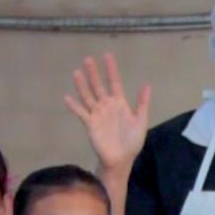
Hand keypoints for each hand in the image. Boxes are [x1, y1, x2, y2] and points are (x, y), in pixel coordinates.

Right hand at [65, 52, 150, 171]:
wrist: (122, 159)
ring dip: (82, 85)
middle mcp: (107, 106)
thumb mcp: (140, 121)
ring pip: (88, 96)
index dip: (111, 70)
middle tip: (87, 59)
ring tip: (76, 73)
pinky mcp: (90, 124)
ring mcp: (97, 114)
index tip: (106, 55)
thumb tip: (147, 85)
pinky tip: (67, 97)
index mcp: (120, 104)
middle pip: (99, 86)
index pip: (114, 82)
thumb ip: (142, 103)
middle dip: (93, 73)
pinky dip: (74, 106)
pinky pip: (81, 113)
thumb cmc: (132, 141)